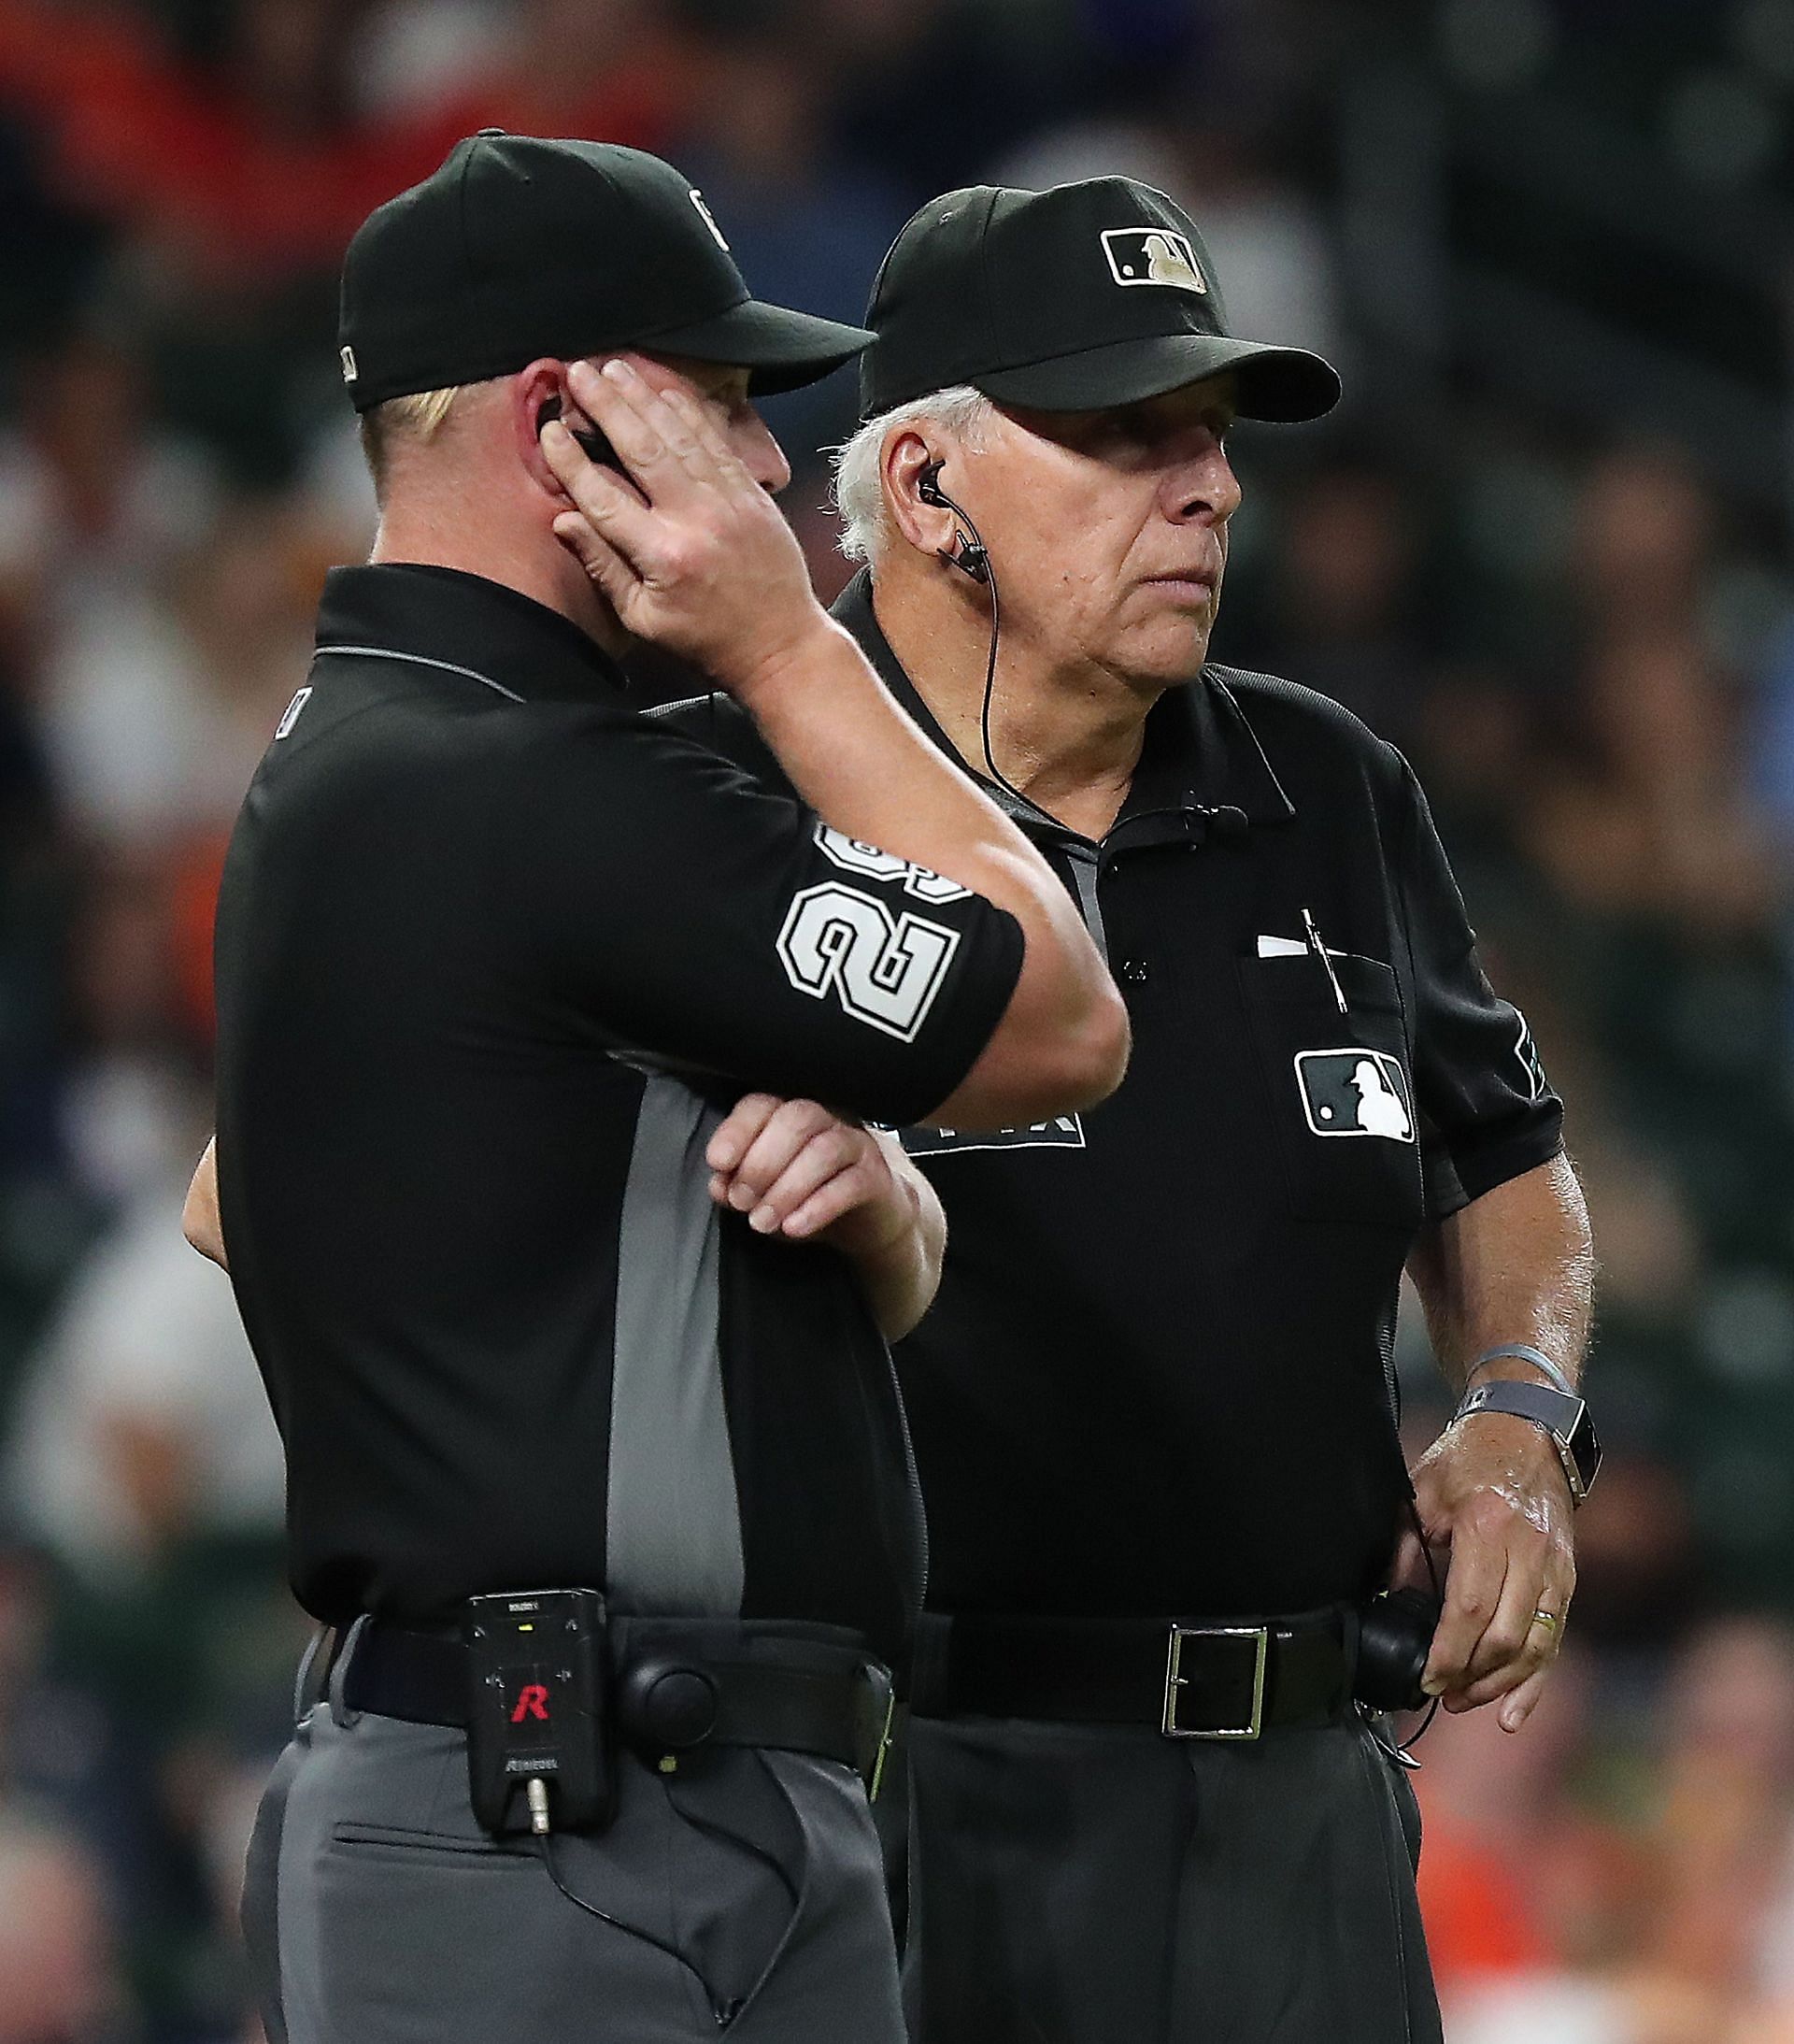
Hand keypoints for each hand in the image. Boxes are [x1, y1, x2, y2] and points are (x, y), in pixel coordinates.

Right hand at [541, 356, 831, 695]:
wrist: (781, 644)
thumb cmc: (707, 639)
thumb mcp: (644, 618)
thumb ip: (603, 566)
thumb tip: (564, 520)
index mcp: (663, 555)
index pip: (604, 496)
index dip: (572, 461)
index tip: (550, 431)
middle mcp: (696, 518)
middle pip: (641, 447)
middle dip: (606, 405)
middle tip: (577, 373)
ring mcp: (729, 500)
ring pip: (679, 434)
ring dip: (643, 396)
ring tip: (614, 369)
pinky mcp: (752, 493)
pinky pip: (716, 440)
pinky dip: (689, 411)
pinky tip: (665, 389)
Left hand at [705, 1094, 917, 1254]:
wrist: (864, 1223)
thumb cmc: (807, 1197)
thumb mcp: (763, 1193)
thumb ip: (737, 1184)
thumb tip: (718, 1184)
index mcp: (790, 1114)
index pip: (763, 1104)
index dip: (737, 1130)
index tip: (719, 1163)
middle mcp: (826, 1118)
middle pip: (796, 1119)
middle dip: (761, 1163)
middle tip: (742, 1201)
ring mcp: (855, 1143)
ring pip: (824, 1149)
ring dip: (787, 1188)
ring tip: (763, 1222)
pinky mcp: (876, 1176)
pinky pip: (850, 1183)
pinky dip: (818, 1206)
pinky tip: (794, 1227)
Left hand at [1397, 1410, 1575, 1731]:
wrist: (1528, 1431)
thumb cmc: (1467, 1459)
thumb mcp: (1423, 1493)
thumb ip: (1407, 1550)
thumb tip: (1391, 1603)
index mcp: (1488, 1526)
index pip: (1470, 1608)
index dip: (1447, 1652)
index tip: (1424, 1677)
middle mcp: (1530, 1551)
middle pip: (1506, 1636)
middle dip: (1472, 1675)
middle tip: (1440, 1694)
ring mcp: (1556, 1568)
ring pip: (1536, 1646)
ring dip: (1500, 1684)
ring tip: (1465, 1703)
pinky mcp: (1568, 1579)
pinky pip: (1554, 1640)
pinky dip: (1534, 1681)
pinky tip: (1512, 1713)